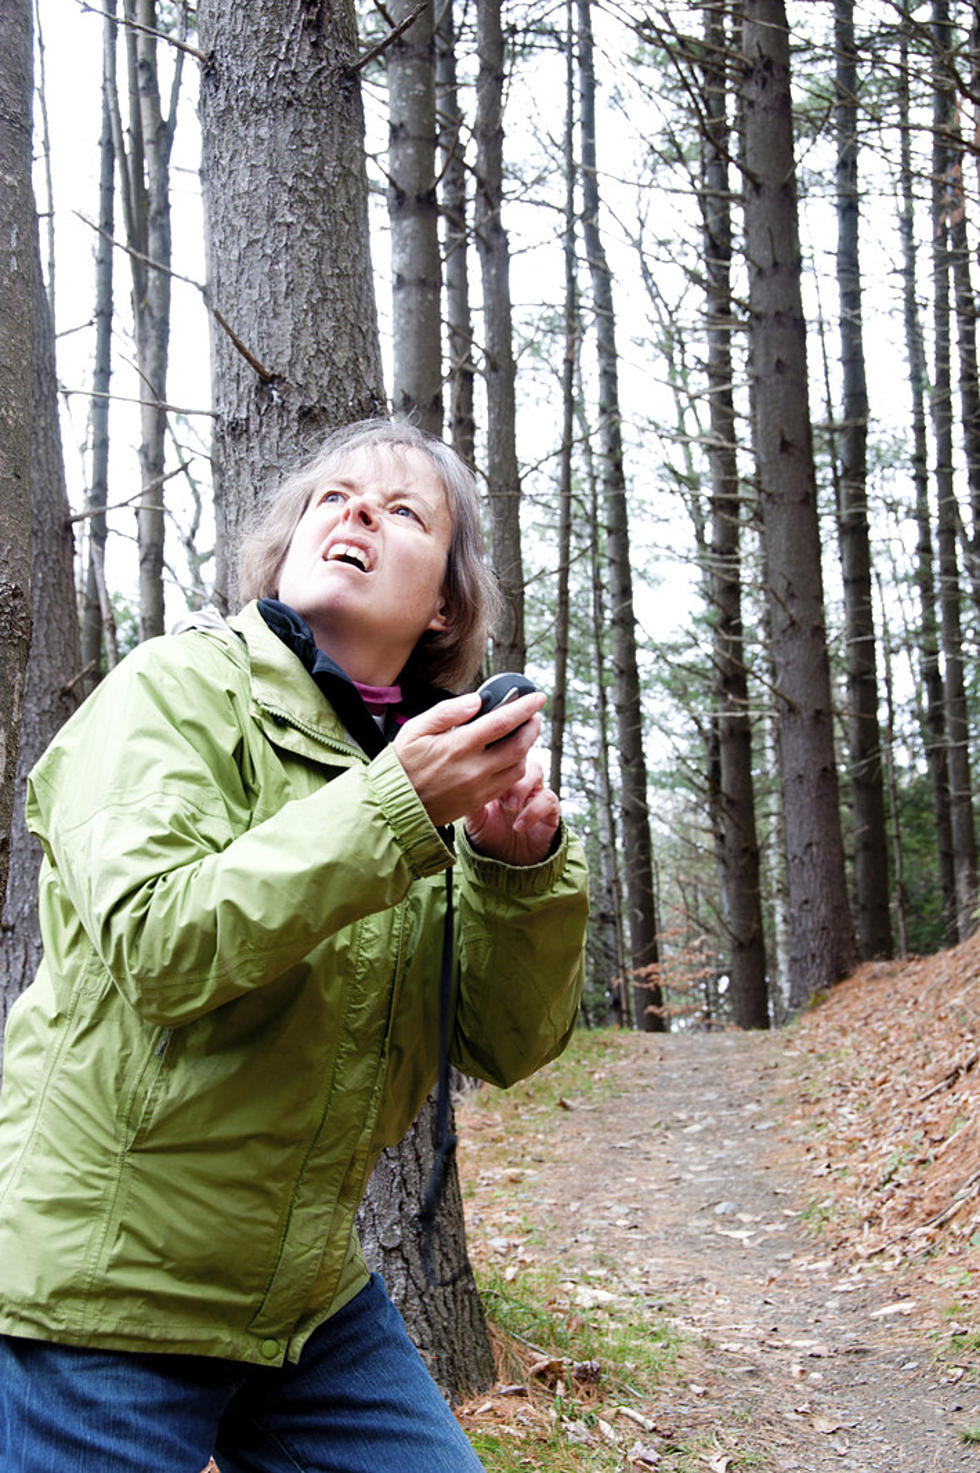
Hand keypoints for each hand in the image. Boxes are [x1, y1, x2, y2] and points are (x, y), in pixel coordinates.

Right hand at [393, 689, 545, 830]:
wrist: (395, 805)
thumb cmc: (403, 763)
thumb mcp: (415, 729)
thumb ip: (447, 712)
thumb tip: (476, 700)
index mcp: (458, 746)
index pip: (502, 722)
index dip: (524, 708)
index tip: (537, 697)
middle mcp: (473, 768)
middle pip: (519, 746)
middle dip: (532, 728)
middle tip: (534, 716)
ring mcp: (478, 788)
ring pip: (518, 767)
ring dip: (526, 749)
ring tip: (522, 735)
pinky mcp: (478, 801)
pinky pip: (508, 783)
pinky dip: (515, 767)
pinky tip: (509, 757)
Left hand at [464, 758, 560, 865]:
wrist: (506, 865)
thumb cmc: (487, 837)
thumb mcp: (473, 818)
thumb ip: (470, 799)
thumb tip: (459, 781)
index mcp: (499, 776)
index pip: (501, 754)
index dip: (495, 756)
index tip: (482, 770)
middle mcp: (519, 781)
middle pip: (520, 755)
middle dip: (509, 769)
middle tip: (497, 790)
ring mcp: (535, 793)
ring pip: (536, 771)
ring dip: (522, 786)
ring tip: (509, 806)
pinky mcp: (550, 811)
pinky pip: (548, 799)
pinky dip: (534, 810)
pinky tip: (518, 825)